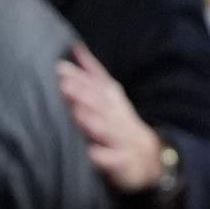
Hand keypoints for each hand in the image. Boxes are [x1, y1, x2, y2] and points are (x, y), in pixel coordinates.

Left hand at [57, 45, 165, 194]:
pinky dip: (103, 157)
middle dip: (82, 94)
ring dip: (92, 121)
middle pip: (100, 103)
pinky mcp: (124, 161)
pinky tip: (91, 154)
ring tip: (76, 113)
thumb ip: (92, 72)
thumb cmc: (118, 123)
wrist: (149, 156)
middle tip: (62, 85)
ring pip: (107, 129)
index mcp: (112, 99)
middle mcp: (118, 116)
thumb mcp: (109, 95)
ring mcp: (122, 138)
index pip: (96, 84)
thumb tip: (75, 47)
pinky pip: (114, 159)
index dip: (80, 76)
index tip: (59, 67)